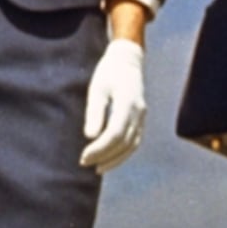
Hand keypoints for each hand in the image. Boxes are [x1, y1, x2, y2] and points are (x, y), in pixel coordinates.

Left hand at [78, 32, 147, 171]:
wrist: (127, 60)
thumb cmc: (108, 73)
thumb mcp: (97, 89)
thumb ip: (95, 112)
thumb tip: (90, 137)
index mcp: (128, 104)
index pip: (115, 134)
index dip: (100, 149)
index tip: (84, 156)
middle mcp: (139, 113)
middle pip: (124, 143)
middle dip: (105, 156)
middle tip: (85, 162)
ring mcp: (142, 117)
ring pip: (132, 145)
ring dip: (115, 159)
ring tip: (97, 167)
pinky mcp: (141, 119)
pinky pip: (135, 141)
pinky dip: (123, 152)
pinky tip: (109, 158)